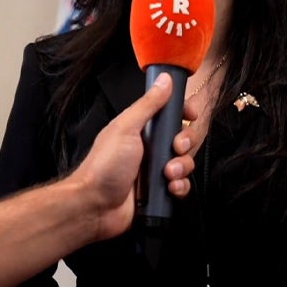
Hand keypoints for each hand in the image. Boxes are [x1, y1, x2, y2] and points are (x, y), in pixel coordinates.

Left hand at [67, 73, 198, 241]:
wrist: (95, 206)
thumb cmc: (103, 166)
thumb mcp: (126, 128)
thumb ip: (148, 104)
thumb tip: (164, 80)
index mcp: (140, 129)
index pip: (170, 115)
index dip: (184, 114)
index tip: (190, 115)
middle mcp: (149, 148)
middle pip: (183, 138)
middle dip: (185, 143)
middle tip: (175, 148)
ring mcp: (154, 170)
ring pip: (185, 163)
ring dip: (182, 167)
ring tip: (167, 174)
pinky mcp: (159, 191)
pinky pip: (181, 186)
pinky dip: (180, 187)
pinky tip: (170, 188)